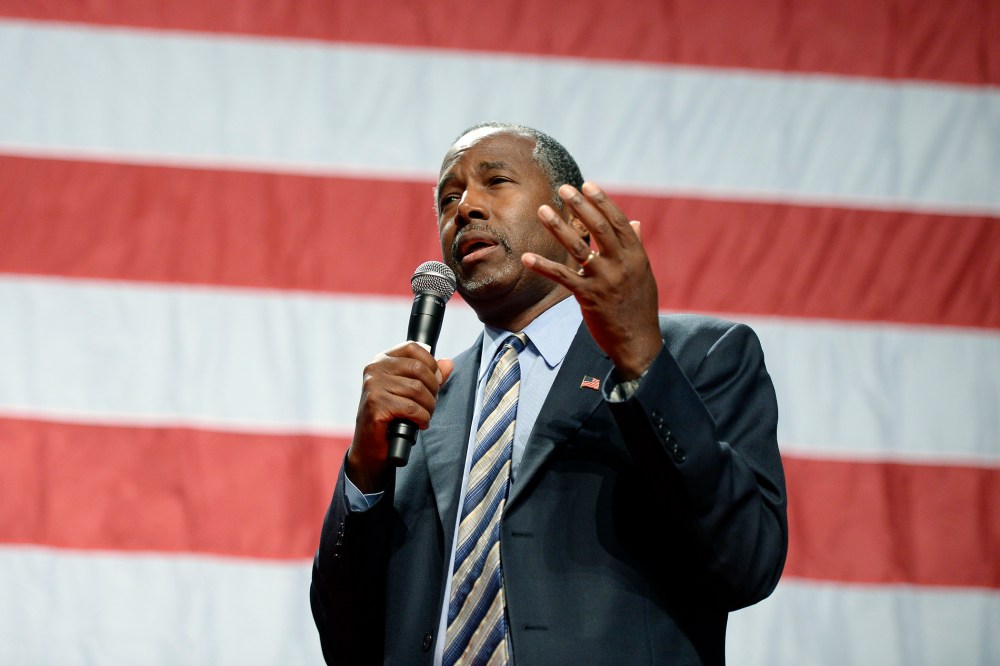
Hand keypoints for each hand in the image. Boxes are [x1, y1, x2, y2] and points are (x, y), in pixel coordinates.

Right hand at [346, 342, 453, 491]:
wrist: (371, 448)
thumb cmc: (392, 417)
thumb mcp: (411, 392)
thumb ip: (430, 376)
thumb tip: (448, 363)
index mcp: (381, 360)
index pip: (413, 347)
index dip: (431, 364)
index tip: (435, 382)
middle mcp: (374, 369)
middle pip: (419, 369)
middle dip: (433, 389)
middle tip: (431, 405)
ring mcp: (373, 386)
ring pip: (417, 390)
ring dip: (429, 407)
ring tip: (425, 416)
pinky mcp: (376, 405)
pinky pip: (412, 408)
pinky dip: (422, 418)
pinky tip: (419, 424)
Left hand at [523, 182, 660, 378]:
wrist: (638, 341)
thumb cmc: (639, 306)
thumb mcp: (643, 274)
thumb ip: (636, 247)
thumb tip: (633, 222)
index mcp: (636, 255)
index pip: (617, 221)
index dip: (601, 201)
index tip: (586, 184)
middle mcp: (621, 264)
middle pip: (599, 227)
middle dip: (580, 205)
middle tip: (563, 188)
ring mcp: (604, 280)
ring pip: (578, 247)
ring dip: (558, 227)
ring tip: (542, 210)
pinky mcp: (588, 297)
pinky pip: (562, 277)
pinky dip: (543, 266)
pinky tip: (527, 257)